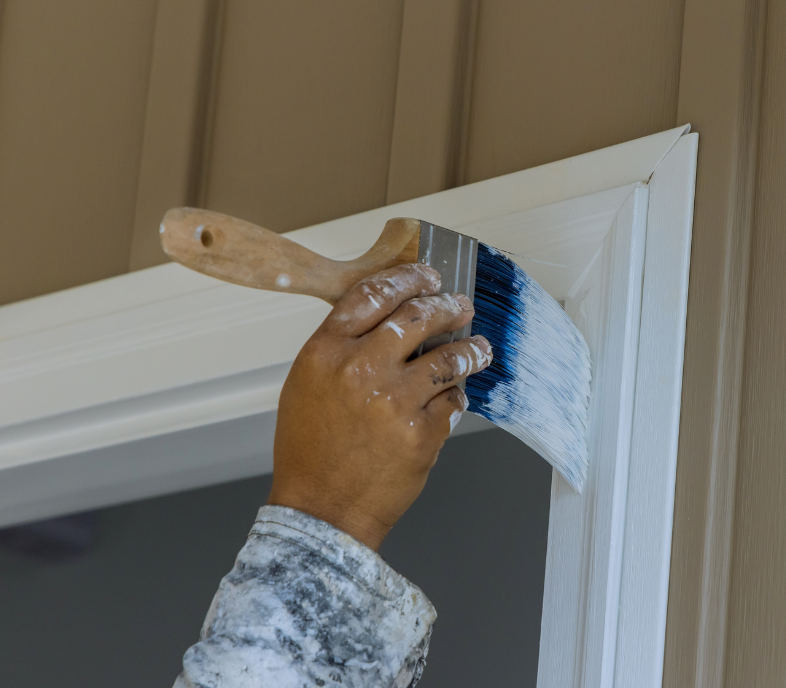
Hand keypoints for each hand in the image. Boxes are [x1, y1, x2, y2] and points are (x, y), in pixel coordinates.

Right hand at [267, 263, 492, 549]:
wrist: (321, 509)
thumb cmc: (311, 452)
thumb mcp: (307, 385)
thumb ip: (342, 347)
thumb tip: (390, 320)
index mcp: (326, 352)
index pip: (374, 294)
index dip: (407, 279)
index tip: (427, 275)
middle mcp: (360, 369)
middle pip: (418, 316)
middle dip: (447, 305)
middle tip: (460, 305)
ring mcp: (395, 401)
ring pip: (448, 357)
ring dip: (470, 348)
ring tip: (478, 348)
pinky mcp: (422, 432)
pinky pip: (452, 401)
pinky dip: (456, 397)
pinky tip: (453, 397)